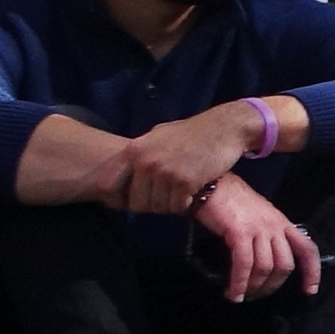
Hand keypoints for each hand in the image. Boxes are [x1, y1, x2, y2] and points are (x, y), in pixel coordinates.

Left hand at [112, 105, 254, 217]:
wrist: (226, 128)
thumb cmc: (194, 132)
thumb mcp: (158, 136)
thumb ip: (141, 154)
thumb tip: (126, 174)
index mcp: (134, 150)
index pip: (109, 183)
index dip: (119, 196)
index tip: (134, 196)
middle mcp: (146, 162)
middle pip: (136, 201)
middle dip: (152, 203)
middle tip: (166, 196)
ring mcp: (165, 172)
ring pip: (158, 206)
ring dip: (171, 204)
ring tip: (182, 192)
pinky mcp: (185, 181)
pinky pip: (178, 206)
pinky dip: (186, 203)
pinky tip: (193, 191)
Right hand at [189, 172, 320, 304]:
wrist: (210, 184)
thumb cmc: (231, 201)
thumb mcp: (259, 217)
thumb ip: (266, 235)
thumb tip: (263, 263)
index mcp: (283, 223)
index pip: (307, 249)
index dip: (312, 271)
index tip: (310, 290)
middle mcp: (275, 226)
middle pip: (285, 264)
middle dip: (273, 285)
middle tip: (258, 294)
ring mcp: (259, 229)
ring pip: (266, 267)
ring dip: (255, 287)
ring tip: (243, 295)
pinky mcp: (239, 233)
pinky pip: (244, 264)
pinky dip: (239, 282)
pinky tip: (233, 293)